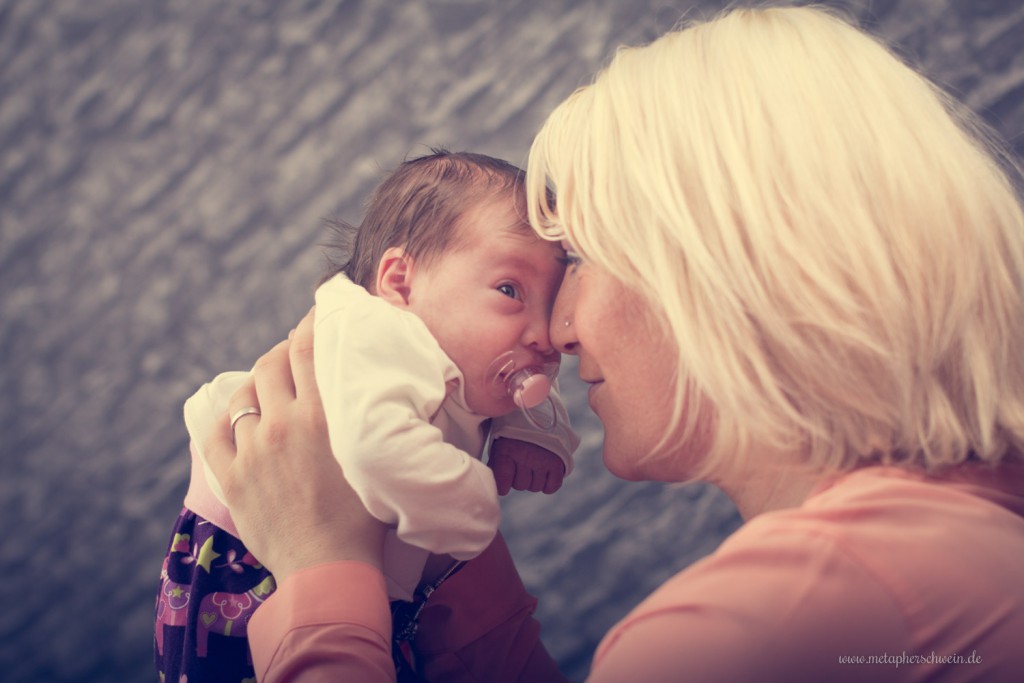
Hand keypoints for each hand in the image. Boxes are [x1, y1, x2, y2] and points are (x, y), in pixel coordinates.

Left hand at [204, 307, 387, 582]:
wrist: (327, 565)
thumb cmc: (363, 517)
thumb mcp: (371, 454)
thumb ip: (362, 417)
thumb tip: (368, 388)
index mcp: (318, 415)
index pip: (306, 350)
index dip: (309, 324)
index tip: (315, 314)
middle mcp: (281, 423)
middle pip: (271, 364)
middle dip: (283, 349)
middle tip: (294, 351)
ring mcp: (250, 450)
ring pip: (243, 394)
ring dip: (256, 382)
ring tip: (267, 385)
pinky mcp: (229, 477)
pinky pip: (214, 432)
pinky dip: (223, 417)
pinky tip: (235, 414)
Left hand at [488, 438, 565, 495]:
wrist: (538, 420)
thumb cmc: (513, 440)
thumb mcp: (500, 449)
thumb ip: (496, 468)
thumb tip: (498, 490)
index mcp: (507, 450)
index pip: (502, 483)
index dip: (503, 485)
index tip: (505, 478)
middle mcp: (525, 455)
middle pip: (520, 486)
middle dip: (519, 479)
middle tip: (521, 465)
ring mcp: (542, 460)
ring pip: (536, 487)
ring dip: (534, 480)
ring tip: (533, 465)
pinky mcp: (557, 463)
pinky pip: (551, 487)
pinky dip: (548, 485)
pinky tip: (544, 473)